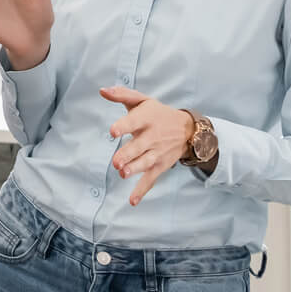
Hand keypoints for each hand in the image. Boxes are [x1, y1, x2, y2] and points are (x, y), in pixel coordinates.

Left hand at [102, 86, 198, 204]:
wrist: (188, 130)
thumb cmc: (158, 113)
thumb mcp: (143, 100)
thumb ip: (122, 94)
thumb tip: (102, 90)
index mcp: (147, 119)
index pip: (134, 122)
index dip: (124, 126)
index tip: (113, 131)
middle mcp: (153, 137)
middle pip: (139, 146)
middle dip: (128, 154)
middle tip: (116, 162)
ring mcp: (157, 153)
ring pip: (145, 163)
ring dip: (134, 169)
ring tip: (122, 173)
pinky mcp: (160, 166)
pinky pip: (151, 179)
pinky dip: (142, 190)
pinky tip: (132, 200)